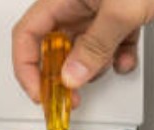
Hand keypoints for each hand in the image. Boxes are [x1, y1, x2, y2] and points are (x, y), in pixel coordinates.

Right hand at [12, 0, 153, 101]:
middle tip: (69, 96)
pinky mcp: (119, 14)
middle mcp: (76, 2)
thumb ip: (95, 46)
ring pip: (82, 48)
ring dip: (93, 67)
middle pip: (53, 45)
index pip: (28, 35)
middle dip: (62, 73)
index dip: (28, 67)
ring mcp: (98, 9)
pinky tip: (126, 59)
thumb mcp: (121, 10)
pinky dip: (116, 57)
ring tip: (105, 70)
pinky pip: (108, 43)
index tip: (41, 92)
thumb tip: (72, 75)